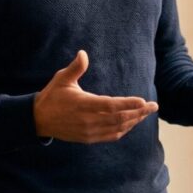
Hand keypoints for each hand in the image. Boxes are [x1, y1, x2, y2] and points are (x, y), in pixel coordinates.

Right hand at [34, 51, 158, 142]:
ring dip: (134, 121)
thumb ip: (75, 68)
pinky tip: (131, 123)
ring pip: (117, 128)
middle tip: (153, 106)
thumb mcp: (62, 79)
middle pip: (119, 118)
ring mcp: (89, 131)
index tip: (143, 101)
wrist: (39, 120)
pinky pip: (111, 135)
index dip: (128, 104)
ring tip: (146, 113)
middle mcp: (88, 120)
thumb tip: (83, 53)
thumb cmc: (52, 96)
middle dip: (138, 112)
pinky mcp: (88, 138)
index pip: (110, 106)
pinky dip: (124, 130)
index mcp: (83, 104)